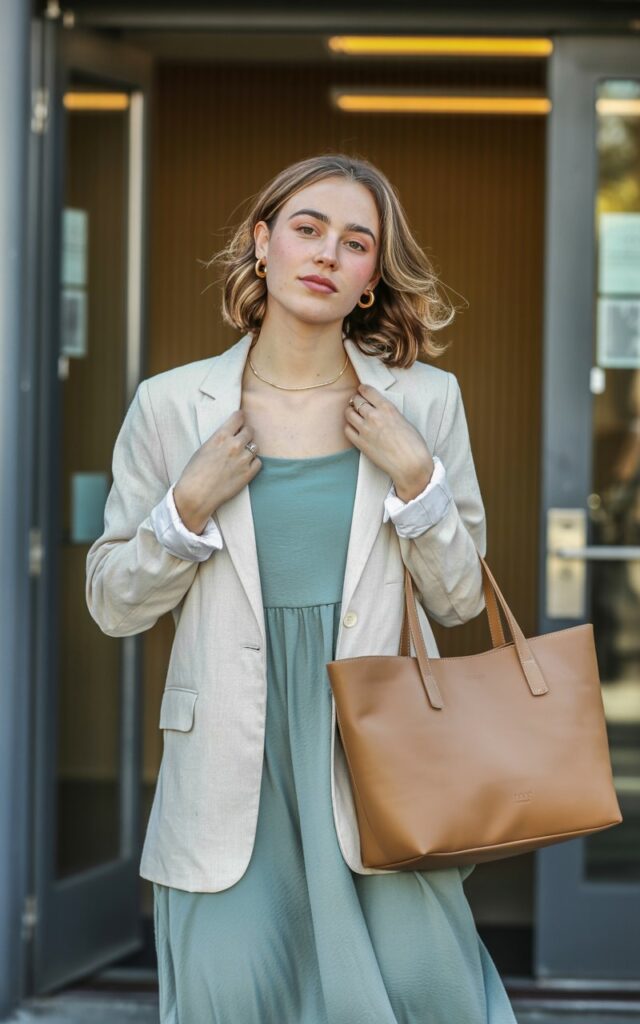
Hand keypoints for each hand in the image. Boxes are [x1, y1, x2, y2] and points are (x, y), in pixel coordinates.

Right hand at [173, 410, 261, 532]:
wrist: (197, 495)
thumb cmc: (194, 473)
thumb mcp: (203, 449)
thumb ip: (219, 440)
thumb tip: (228, 435)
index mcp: (221, 437)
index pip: (238, 417)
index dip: (240, 418)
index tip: (240, 421)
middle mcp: (234, 445)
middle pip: (250, 430)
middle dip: (245, 434)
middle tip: (240, 441)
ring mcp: (243, 460)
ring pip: (255, 446)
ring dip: (249, 449)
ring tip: (239, 457)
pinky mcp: (248, 474)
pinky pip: (258, 462)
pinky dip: (253, 463)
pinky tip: (243, 467)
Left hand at [344, 384, 433, 500]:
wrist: (410, 464)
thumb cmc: (413, 444)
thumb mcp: (404, 421)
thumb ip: (390, 414)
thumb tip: (381, 413)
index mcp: (387, 408)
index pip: (368, 391)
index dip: (362, 389)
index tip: (361, 389)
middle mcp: (374, 416)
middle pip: (356, 401)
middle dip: (356, 400)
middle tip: (356, 402)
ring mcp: (365, 430)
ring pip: (349, 413)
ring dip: (350, 411)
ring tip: (353, 413)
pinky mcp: (360, 443)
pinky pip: (347, 430)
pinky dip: (348, 426)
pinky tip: (353, 427)